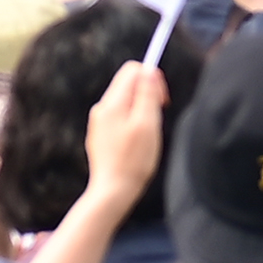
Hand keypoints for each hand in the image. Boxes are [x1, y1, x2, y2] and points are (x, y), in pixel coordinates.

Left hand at [80, 63, 164, 206]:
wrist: (112, 192)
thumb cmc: (133, 161)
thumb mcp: (147, 124)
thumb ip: (147, 95)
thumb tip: (149, 70)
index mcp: (112, 103)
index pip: (132, 70)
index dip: (152, 78)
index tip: (163, 100)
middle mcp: (102, 108)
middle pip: (129, 85)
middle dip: (148, 97)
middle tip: (156, 121)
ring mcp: (99, 122)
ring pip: (126, 103)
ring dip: (142, 113)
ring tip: (146, 138)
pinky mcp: (100, 136)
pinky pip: (120, 119)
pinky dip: (133, 125)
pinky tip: (136, 147)